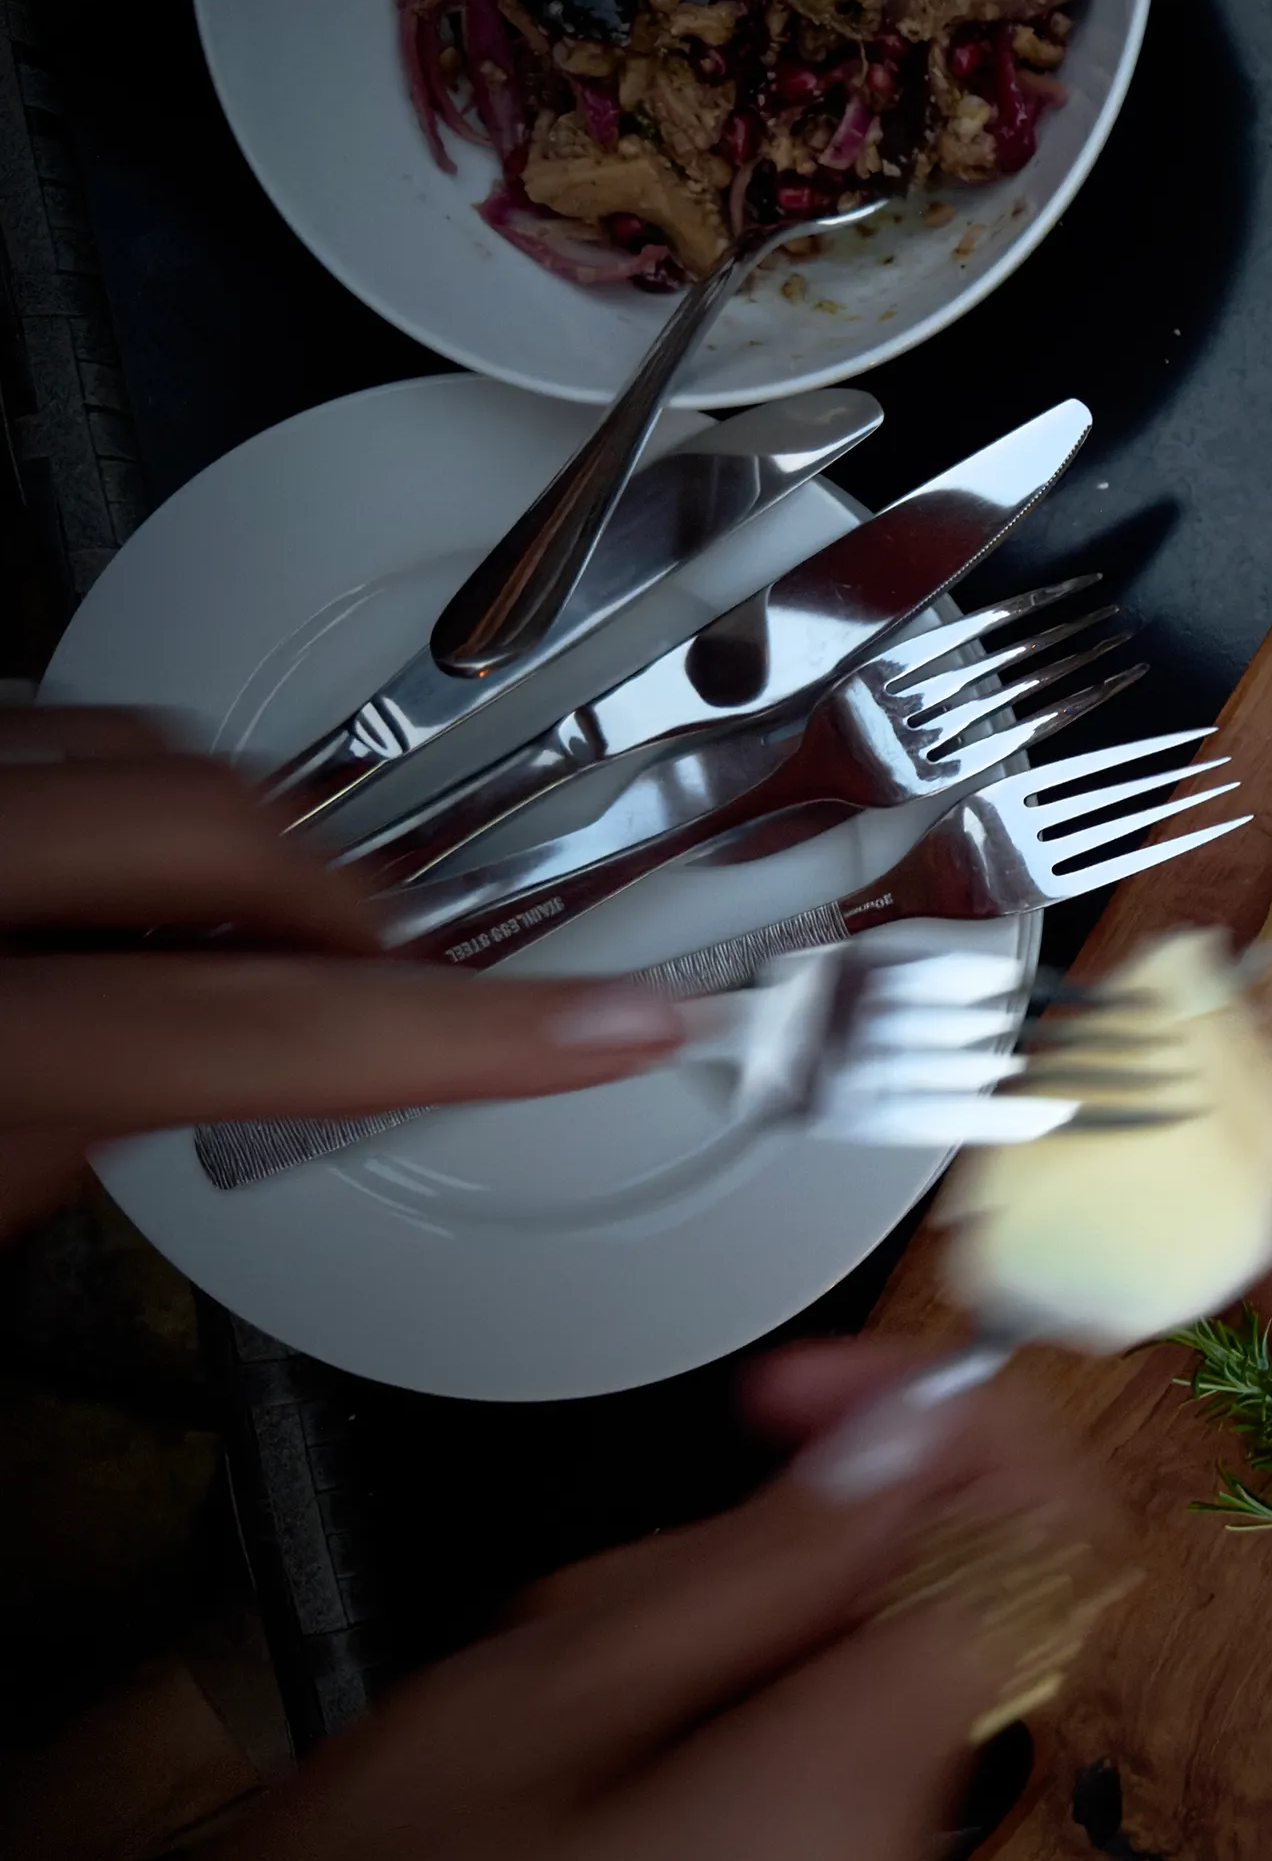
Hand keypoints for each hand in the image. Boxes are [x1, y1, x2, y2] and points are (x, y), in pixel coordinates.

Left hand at [0, 711, 684, 1232]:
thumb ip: (90, 1137)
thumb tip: (203, 1081)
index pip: (272, 1030)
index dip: (477, 1033)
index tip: (624, 1026)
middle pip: (226, 834)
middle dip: (332, 908)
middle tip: (362, 978)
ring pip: (145, 749)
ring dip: (224, 846)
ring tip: (221, 934)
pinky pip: (54, 723)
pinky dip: (125, 793)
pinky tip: (117, 874)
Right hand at [105, 1342, 1074, 1860]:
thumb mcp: (502, 1717)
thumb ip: (741, 1565)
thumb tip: (906, 1436)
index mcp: (823, 1833)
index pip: (1024, 1553)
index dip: (945, 1426)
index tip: (833, 1385)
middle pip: (914, 1642)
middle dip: (775, 1568)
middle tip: (593, 1597)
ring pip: (847, 1729)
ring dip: (721, 1671)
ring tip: (537, 1724)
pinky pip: (807, 1831)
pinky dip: (712, 1771)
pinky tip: (566, 1805)